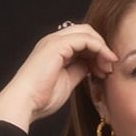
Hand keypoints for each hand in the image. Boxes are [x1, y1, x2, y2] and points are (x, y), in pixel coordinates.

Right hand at [0, 23, 118, 130]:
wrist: (26, 102)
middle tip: (110, 67)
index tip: (106, 70)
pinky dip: (99, 49)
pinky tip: (104, 63)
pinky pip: (85, 39)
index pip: (82, 40)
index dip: (98, 52)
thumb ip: (79, 70)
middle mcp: (54, 41)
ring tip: (108, 67)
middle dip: (102, 48)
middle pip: (86, 32)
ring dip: (102, 48)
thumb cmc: (42, 97)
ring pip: (87, 32)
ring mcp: (54, 41)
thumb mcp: (68, 81)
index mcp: (55, 49)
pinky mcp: (57, 45)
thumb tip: (92, 66)